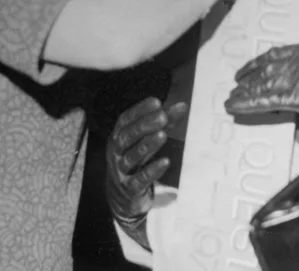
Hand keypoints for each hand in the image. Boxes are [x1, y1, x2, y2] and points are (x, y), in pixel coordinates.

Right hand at [105, 98, 187, 232]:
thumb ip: (164, 123)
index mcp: (118, 137)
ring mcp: (121, 171)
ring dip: (147, 145)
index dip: (139, 110)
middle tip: (162, 117)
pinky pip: (140, 179)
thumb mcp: (147, 140)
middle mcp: (116, 153)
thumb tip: (182, 106)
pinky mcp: (130, 189)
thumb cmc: (136, 161)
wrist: (121, 197)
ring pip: (131, 157)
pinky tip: (165, 162)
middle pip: (126, 137)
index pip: (125, 120)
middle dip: (144, 125)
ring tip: (163, 134)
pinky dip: (152, 170)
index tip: (156, 102)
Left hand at [224, 41, 298, 150]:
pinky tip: (236, 107)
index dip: (258, 64)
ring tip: (230, 99)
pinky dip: (250, 104)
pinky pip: (268, 100)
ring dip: (244, 93)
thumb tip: (290, 89)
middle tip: (234, 86)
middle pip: (266, 68)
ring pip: (263, 84)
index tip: (246, 71)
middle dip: (248, 79)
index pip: (276, 54)